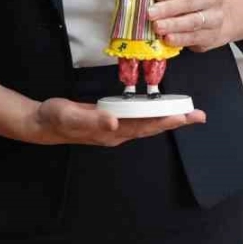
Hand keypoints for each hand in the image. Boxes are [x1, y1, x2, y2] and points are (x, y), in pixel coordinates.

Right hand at [27, 96, 204, 146]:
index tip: (184, 117)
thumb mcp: (70, 116)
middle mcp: (118, 133)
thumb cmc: (56, 119)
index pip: (144, 126)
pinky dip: (154, 114)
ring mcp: (116, 129)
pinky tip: (163, 110)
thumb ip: (92, 119)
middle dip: (176, 121)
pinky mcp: (113, 121)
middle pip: (152, 127)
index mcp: (111, 132)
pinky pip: (140, 119)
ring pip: (148, 124)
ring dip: (169, 118)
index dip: (164, 121)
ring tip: (189, 114)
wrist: (43, 124)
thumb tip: (114, 122)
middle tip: (199, 116)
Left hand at [147, 0, 227, 51]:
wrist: (214, 20)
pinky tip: (167, 38)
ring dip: (173, 25)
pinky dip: (180, 38)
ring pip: (193, 21)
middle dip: (168, 8)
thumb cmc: (191, 1)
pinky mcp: (212, 36)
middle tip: (151, 13)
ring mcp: (215, 18)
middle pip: (190, 2)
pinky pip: (195, 37)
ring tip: (157, 27)